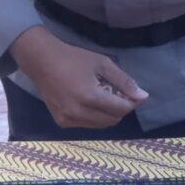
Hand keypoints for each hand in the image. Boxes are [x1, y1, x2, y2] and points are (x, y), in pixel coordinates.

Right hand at [6, 27, 145, 127]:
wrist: (41, 61)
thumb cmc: (73, 59)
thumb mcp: (102, 64)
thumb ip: (123, 81)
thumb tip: (143, 96)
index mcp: (90, 96)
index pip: (121, 109)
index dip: (131, 102)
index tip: (132, 93)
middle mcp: (78, 112)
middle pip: (113, 120)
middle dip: (120, 108)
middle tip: (116, 94)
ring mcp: (68, 119)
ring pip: (101, 125)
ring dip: (108, 114)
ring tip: (102, 97)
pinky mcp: (62, 122)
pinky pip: (87, 125)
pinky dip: (94, 117)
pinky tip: (89, 102)